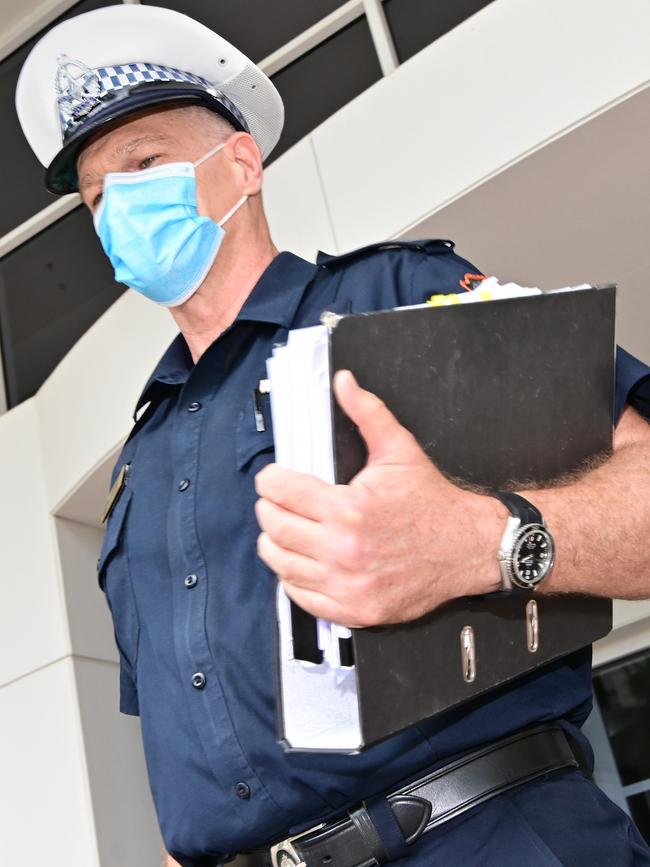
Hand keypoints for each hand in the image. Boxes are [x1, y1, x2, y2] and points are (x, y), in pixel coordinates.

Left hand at [255, 371, 500, 626]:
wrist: (468, 548)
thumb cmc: (431, 499)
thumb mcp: (400, 450)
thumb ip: (367, 412)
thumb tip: (342, 380)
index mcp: (349, 508)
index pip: (280, 491)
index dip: (270, 480)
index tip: (274, 478)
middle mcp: (343, 550)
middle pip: (273, 527)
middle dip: (269, 508)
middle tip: (278, 502)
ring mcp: (347, 585)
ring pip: (280, 563)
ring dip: (275, 543)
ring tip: (285, 530)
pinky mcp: (354, 610)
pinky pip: (301, 597)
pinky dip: (293, 578)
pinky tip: (301, 561)